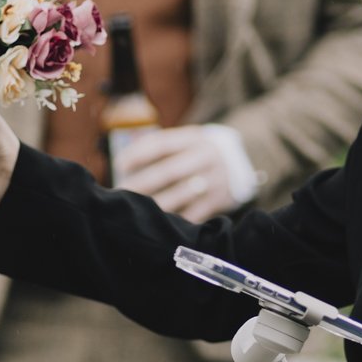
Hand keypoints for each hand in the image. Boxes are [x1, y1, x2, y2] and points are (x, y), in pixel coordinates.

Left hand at [115, 126, 237, 218]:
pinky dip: (173, 220)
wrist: (242, 162)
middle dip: (141, 184)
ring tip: (134, 211)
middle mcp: (206, 157)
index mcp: (194, 138)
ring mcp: (214, 180)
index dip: (138, 154)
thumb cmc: (198, 152)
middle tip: (120, 194)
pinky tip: (156, 223)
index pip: (161, 144)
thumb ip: (159, 147)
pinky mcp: (218, 201)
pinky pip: (192, 214)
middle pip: (168, 172)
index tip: (119, 165)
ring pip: (179, 195)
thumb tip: (123, 164)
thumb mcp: (185, 140)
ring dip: (154, 204)